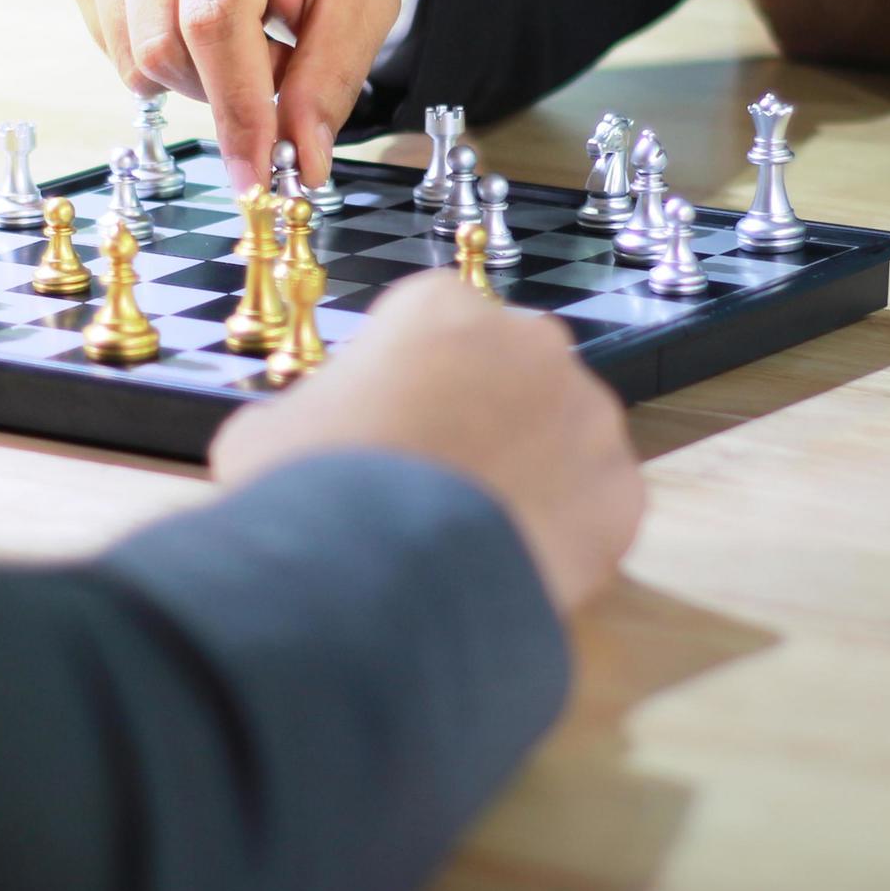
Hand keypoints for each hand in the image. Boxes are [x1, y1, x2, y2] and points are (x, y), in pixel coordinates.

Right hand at [60, 0, 411, 191]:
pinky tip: (196, 15)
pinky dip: (157, 50)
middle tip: (277, 63)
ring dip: (193, 73)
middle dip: (222, 88)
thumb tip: (299, 164)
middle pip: (160, 43)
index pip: (213, 18)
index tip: (256, 172)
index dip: (236, 107)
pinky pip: (106, 38)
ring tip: (245, 30)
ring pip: (128, 52)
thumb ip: (329, 80)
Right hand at [210, 275, 643, 618]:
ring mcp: (586, 414)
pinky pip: (596, 505)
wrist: (376, 583)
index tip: (394, 420)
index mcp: (440, 307)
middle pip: (511, 369)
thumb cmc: (311, 494)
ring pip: (563, 435)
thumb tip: (310, 434)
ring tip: (474, 533)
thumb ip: (312, 411)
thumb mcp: (268, 431)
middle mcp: (528, 341)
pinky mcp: (621, 489)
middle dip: (484, 414)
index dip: (412, 375)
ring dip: (530, 470)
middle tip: (438, 480)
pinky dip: (566, 532)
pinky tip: (513, 565)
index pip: (437, 320)